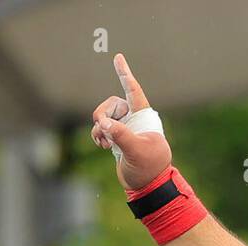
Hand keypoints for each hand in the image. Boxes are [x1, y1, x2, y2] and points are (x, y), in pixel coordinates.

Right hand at [90, 53, 171, 190]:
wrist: (147, 186)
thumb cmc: (149, 169)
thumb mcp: (136, 152)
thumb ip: (121, 135)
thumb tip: (104, 123)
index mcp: (145, 118)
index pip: (134, 91)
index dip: (125, 74)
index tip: (118, 57)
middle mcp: (135, 120)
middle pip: (111, 104)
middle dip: (103, 115)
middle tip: (102, 130)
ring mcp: (125, 128)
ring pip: (103, 116)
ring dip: (99, 128)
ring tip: (104, 144)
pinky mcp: (118, 138)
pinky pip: (101, 128)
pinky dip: (98, 135)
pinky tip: (103, 146)